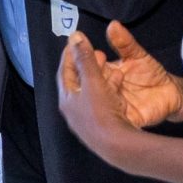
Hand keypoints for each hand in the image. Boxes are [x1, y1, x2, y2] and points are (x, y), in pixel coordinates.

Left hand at [56, 29, 144, 164]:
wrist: (117, 146)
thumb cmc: (101, 112)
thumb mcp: (93, 81)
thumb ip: (85, 58)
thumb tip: (75, 36)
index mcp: (66, 100)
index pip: (64, 72)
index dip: (69, 55)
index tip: (75, 42)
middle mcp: (73, 111)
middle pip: (77, 83)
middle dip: (86, 65)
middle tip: (96, 52)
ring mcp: (87, 121)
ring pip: (91, 92)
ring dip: (99, 77)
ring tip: (109, 65)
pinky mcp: (101, 127)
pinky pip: (103, 102)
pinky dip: (108, 90)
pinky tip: (119, 85)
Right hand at [84, 22, 182, 128]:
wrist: (172, 93)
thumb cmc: (153, 74)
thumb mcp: (137, 55)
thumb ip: (124, 42)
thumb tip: (113, 25)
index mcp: (104, 73)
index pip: (86, 67)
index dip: (84, 59)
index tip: (86, 50)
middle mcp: (103, 90)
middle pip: (89, 84)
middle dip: (91, 74)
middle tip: (98, 64)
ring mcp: (111, 106)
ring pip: (99, 101)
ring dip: (102, 91)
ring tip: (110, 80)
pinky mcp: (123, 118)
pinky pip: (114, 117)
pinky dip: (114, 109)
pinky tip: (117, 100)